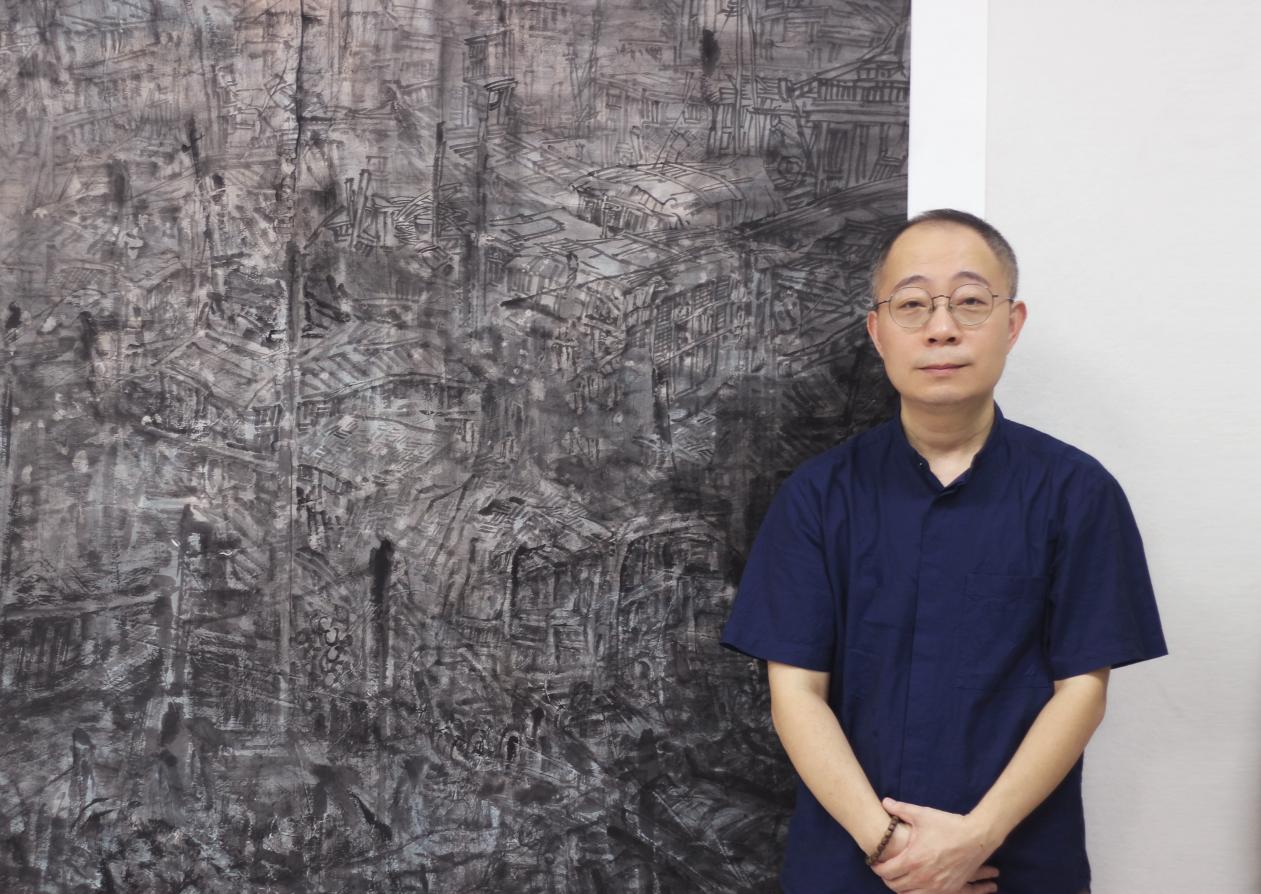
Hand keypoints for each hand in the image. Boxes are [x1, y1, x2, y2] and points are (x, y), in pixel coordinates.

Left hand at [870, 797, 998, 893]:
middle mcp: (922, 877)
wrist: (976, 837)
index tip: (875, 862)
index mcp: (912, 859)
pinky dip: (917, 893)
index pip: (885, 871)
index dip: (877, 867)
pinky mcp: (948, 890)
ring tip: (899, 878)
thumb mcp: (922, 814)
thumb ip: (900, 809)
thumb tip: (884, 801)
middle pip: (894, 886)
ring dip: (901, 888)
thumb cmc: (948, 825)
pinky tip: (916, 884)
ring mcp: (935, 886)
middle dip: (887, 878)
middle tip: (886, 869)